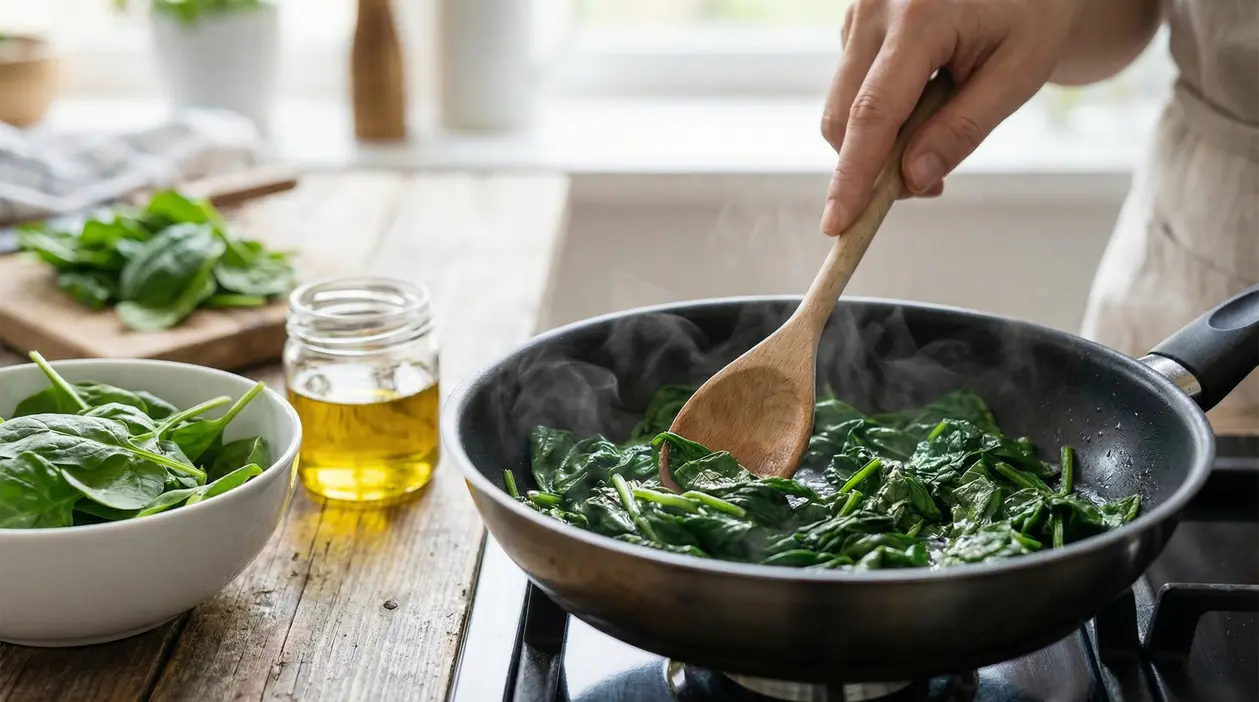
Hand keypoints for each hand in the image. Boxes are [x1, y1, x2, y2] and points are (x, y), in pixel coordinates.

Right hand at [819, 0, 1082, 234]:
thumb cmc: (1030, 15)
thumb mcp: (1018, 74)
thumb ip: (963, 129)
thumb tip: (912, 180)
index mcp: (920, 16)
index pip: (874, 112)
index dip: (853, 174)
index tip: (838, 223)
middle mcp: (876, 9)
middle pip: (844, 116)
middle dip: (870, 167)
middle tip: (928, 185)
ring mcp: (859, 13)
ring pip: (842, 107)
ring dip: (877, 143)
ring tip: (935, 134)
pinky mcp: (855, 24)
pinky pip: (851, 89)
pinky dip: (878, 116)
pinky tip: (922, 103)